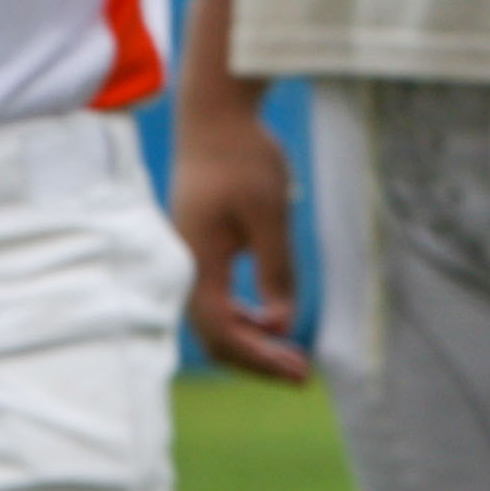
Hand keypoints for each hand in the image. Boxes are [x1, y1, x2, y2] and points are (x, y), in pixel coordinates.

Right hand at [171, 110, 310, 382]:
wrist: (216, 116)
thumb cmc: (243, 157)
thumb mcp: (270, 212)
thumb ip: (276, 269)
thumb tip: (283, 324)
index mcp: (199, 260)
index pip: (224, 332)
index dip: (261, 359)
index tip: (300, 370)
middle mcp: (186, 266)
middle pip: (215, 336)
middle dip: (257, 360)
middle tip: (303, 374)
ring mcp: (190, 258)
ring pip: (213, 320)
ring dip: (251, 341)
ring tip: (290, 354)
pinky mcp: (200, 248)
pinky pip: (214, 299)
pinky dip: (241, 318)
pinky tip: (270, 319)